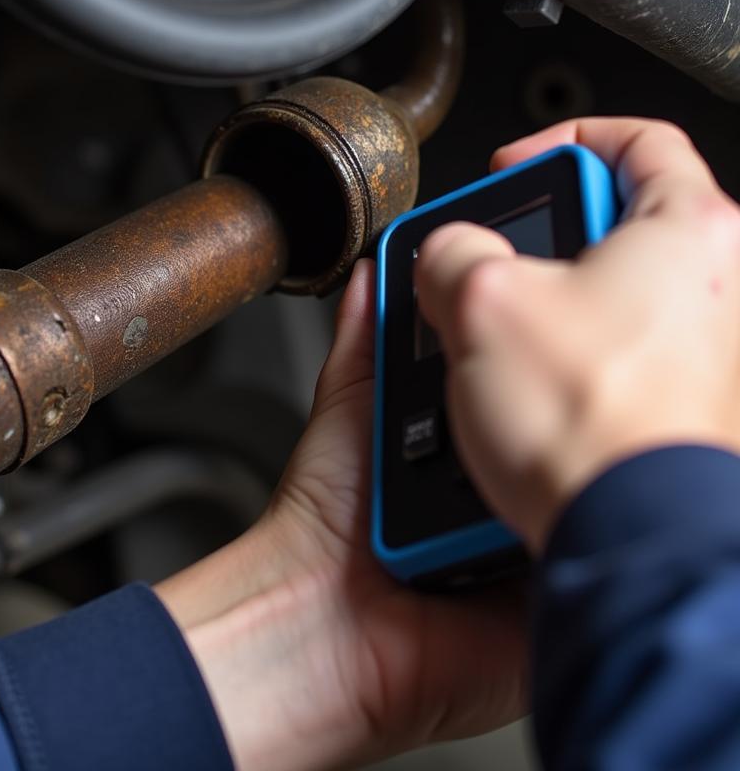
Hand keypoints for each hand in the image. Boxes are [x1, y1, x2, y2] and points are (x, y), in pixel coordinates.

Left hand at [157, 260, 525, 770]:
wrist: (318, 618)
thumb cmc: (325, 521)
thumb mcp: (349, 403)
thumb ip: (366, 338)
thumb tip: (373, 271)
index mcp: (473, 440)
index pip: (521, 382)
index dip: (524, 353)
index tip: (523, 318)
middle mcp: (507, 485)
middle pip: (553, 425)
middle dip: (535, 400)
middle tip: (506, 385)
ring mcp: (531, 534)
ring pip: (569, 475)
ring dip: (541, 456)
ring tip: (501, 446)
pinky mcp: (550, 586)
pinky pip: (572, 538)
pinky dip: (549, 515)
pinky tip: (520, 500)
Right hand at [415, 118, 739, 552]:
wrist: (627, 539)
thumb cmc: (592, 424)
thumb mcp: (480, 300)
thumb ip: (451, 251)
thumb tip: (447, 258)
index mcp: (688, 229)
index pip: (636, 139)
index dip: (559, 142)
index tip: (513, 170)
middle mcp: (712, 286)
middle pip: (614, 220)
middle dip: (537, 238)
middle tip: (494, 264)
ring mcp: (698, 349)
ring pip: (601, 293)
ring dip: (540, 303)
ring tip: (497, 335)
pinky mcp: (675, 401)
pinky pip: (605, 350)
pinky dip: (559, 353)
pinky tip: (521, 382)